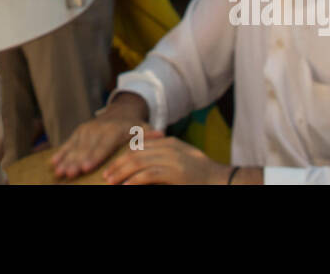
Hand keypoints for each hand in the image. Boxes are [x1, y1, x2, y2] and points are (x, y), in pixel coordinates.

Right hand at [50, 92, 148, 178]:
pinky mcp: (79, 132)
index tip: (86, 167)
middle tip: (70, 174)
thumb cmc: (135, 127)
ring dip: (66, 160)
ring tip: (59, 172)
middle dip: (76, 162)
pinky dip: (61, 153)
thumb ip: (149, 135)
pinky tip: (53, 163)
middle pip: (86, 149)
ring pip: (75, 147)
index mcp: (114, 130)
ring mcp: (86, 130)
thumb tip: (161, 135)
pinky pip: (68, 143)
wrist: (122, 111)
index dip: (93, 157)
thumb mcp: (144, 128)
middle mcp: (97, 129)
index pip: (102, 146)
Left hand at [103, 131, 232, 184]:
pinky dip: (134, 180)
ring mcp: (172, 158)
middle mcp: (169, 147)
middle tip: (106, 175)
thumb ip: (164, 159)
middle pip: (135, 152)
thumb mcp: (181, 162)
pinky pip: (149, 174)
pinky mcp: (176, 172)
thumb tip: (143, 168)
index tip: (111, 165)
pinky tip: (126, 186)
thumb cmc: (202, 176)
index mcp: (169, 143)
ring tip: (111, 181)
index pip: (139, 145)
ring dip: (121, 172)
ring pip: (138, 162)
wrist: (224, 180)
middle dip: (118, 164)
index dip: (122, 156)